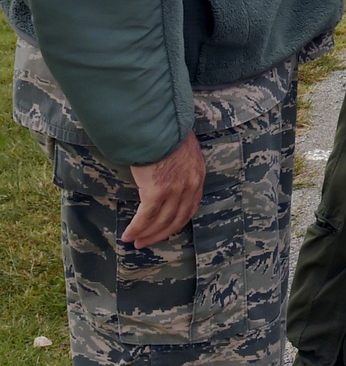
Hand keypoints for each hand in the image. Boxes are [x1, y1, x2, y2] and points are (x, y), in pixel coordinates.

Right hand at [122, 131, 205, 247]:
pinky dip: (136, 228)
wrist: (157, 123)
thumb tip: (166, 175)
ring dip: (146, 234)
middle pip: (177, 219)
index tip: (165, 229)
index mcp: (198, 174)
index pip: (190, 206)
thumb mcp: (182, 149)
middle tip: (146, 242)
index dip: (176, 221)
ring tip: (134, 241)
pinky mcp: (157, 192)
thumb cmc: (166, 131)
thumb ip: (179, 165)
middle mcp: (190, 185)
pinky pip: (145, 217)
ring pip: (160, 221)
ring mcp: (174, 190)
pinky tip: (128, 234)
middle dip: (160, 233)